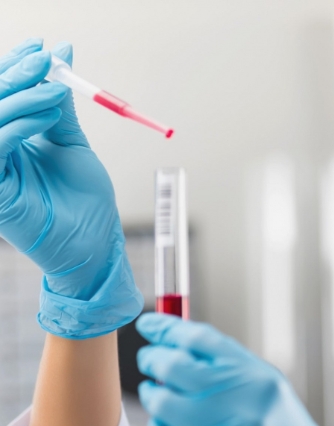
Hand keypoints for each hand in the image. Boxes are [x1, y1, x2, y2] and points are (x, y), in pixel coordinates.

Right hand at [0, 39, 141, 337]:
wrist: (98, 242)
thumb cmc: (88, 201)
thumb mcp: (74, 145)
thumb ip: (60, 110)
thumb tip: (61, 63)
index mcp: (12, 142)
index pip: (3, 96)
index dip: (17, 68)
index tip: (44, 48)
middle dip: (18, 74)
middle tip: (48, 58)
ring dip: (23, 97)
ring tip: (54, 87)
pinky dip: (20, 125)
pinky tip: (46, 116)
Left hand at [136, 313, 333, 425]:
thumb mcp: (268, 392)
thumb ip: (229, 370)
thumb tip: (177, 347)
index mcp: (260, 378)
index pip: (203, 340)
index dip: (169, 328)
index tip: (149, 324)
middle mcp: (246, 403)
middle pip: (178, 367)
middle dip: (155, 358)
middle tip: (148, 358)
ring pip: (165, 405)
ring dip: (154, 395)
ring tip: (157, 393)